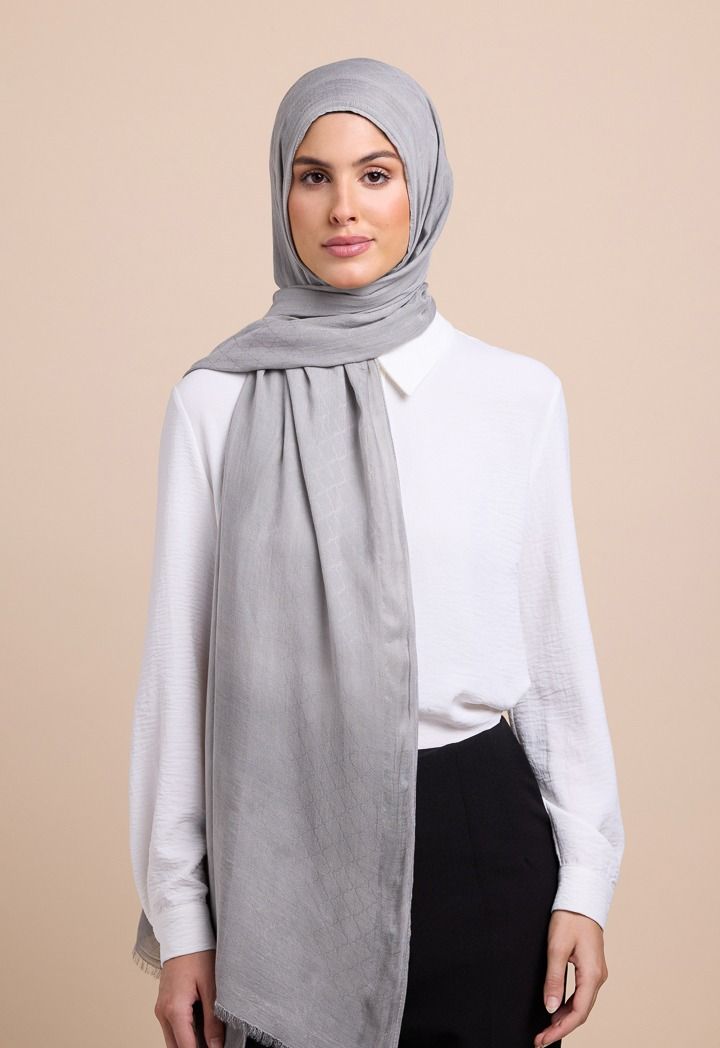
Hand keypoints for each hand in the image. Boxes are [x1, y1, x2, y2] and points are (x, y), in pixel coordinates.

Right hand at [154, 948, 225, 1047]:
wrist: (183, 934)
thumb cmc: (198, 955)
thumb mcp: (211, 987)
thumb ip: (213, 1020)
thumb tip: (216, 1046)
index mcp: (175, 1010)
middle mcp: (163, 1013)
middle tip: (215, 1045)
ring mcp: (160, 1009)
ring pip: (173, 1040)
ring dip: (189, 1043)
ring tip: (211, 1037)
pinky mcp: (163, 1005)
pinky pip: (172, 1028)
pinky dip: (184, 1033)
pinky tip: (202, 1029)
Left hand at [533, 909, 607, 1047]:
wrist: (582, 897)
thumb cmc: (569, 918)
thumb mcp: (557, 948)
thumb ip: (554, 979)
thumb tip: (550, 1008)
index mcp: (592, 975)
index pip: (578, 1013)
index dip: (560, 1029)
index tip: (543, 1039)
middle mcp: (598, 977)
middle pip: (581, 1012)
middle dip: (561, 1027)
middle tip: (541, 1039)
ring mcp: (596, 973)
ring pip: (582, 1004)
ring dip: (564, 1018)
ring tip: (545, 1028)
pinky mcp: (591, 968)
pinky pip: (582, 994)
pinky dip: (569, 1005)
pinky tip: (556, 1009)